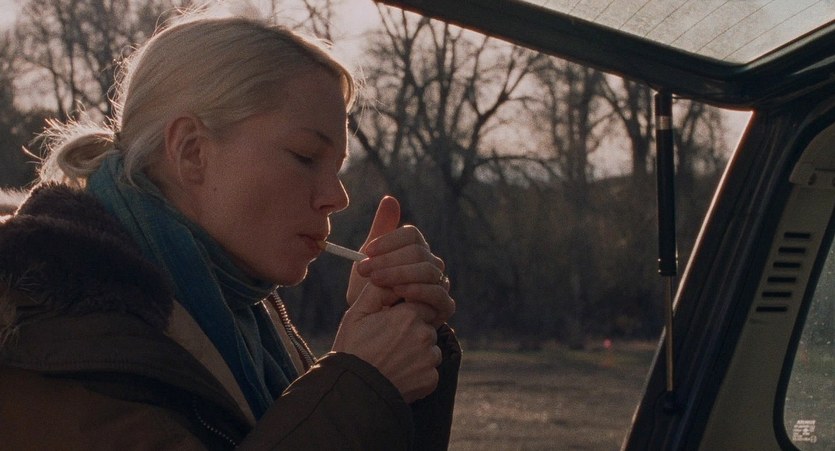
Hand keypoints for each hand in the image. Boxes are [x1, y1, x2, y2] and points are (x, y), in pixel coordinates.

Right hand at [332, 282, 442, 402]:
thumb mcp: (358, 313)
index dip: (406, 311)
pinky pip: (429, 369)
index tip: (392, 321)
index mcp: (409, 315)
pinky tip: (398, 373)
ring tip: (392, 359)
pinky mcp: (431, 379)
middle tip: (389, 341)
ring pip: (429, 348)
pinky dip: (418, 371)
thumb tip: (393, 277)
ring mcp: (429, 358)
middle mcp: (424, 334)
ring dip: (417, 350)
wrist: (353, 390)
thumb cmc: (352, 349)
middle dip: (413, 329)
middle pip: (427, 324)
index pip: (420, 303)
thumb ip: (378, 290)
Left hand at [346, 196, 454, 326]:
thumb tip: (390, 199)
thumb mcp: (369, 259)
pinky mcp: (443, 306)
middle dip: (389, 261)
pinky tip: (399, 293)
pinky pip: (437, 294)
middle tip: (366, 270)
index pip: (411, 235)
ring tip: (377, 282)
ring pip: (427, 271)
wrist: (373, 323)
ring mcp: (440, 283)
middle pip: (418, 252)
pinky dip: (417, 291)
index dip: (389, 241)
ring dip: (399, 275)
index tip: (367, 252)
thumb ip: (380, 230)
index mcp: (415, 249)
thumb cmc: (370, 289)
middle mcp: (431, 263)